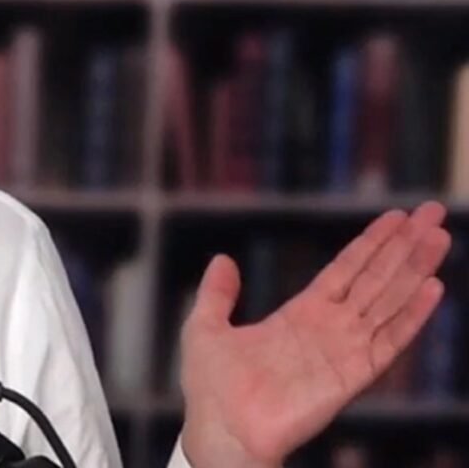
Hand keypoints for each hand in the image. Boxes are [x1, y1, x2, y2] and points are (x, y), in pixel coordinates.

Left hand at [178, 201, 451, 467]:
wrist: (220, 431)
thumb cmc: (212, 389)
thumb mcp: (206, 327)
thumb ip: (218, 294)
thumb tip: (222, 260)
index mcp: (300, 314)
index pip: (346, 270)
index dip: (371, 244)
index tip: (397, 218)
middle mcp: (329, 329)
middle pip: (376, 279)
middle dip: (404, 247)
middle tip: (432, 213)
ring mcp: (344, 350)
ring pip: (388, 301)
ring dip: (414, 270)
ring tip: (438, 238)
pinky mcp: (351, 375)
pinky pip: (388, 340)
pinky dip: (412, 315)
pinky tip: (431, 288)